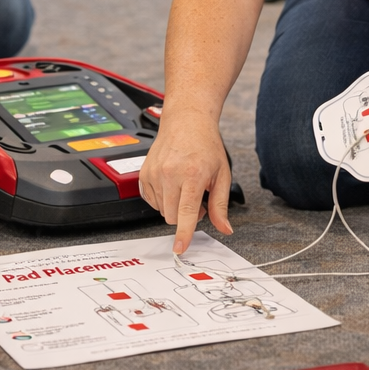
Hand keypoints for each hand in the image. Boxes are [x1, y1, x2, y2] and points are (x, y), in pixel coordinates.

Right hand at [139, 115, 233, 253]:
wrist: (187, 122)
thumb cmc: (206, 146)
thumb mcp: (222, 175)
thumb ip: (221, 205)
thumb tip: (225, 228)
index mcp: (192, 174)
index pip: (186, 212)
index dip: (184, 233)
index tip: (180, 248)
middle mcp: (170, 173)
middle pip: (172, 216)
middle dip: (184, 215)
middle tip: (196, 197)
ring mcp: (154, 173)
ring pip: (161, 210)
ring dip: (173, 206)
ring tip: (184, 186)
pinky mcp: (143, 173)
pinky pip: (151, 200)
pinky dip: (162, 198)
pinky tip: (171, 184)